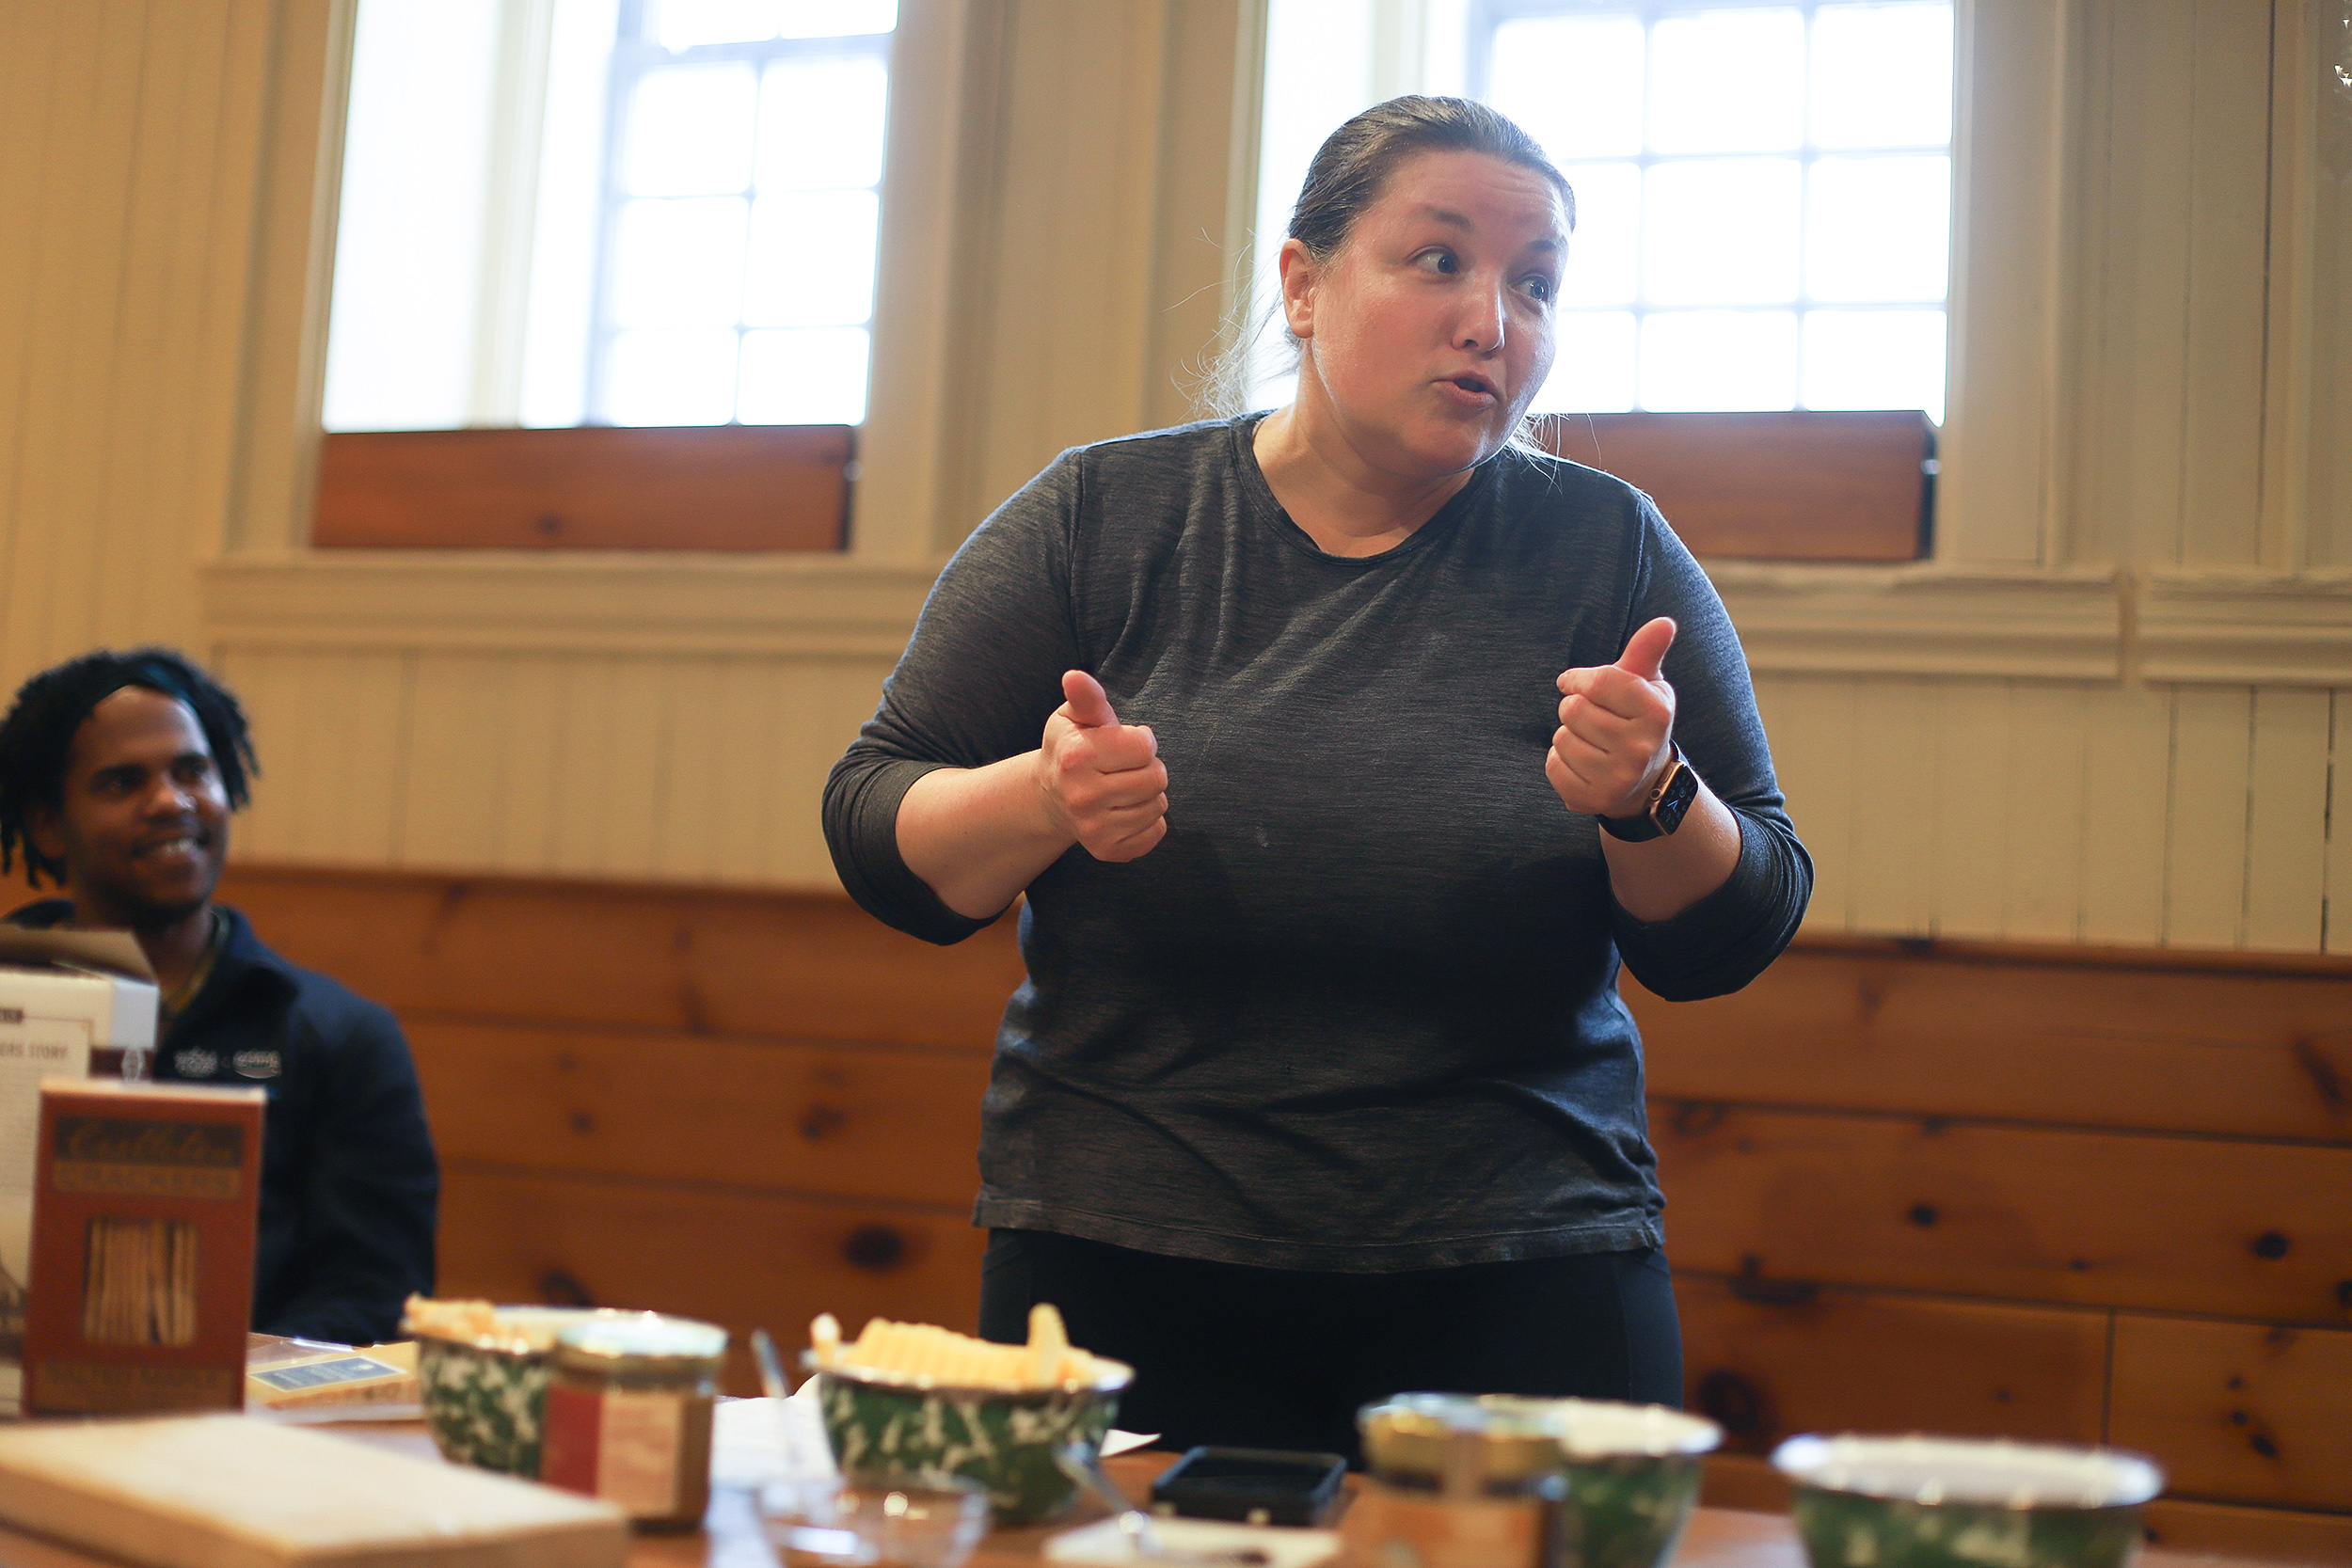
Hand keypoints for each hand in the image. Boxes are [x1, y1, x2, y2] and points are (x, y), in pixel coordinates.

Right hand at [1035, 671, 1168, 861]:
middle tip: (1123, 767)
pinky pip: (1157, 832)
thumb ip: (1086, 697)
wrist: (1051, 797)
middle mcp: (1082, 796)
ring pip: (1159, 805)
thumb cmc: (1072, 747)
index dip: (1140, 740)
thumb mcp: (1075, 716)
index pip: (1145, 746)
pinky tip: (1125, 809)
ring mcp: (1094, 828)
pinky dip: (1149, 820)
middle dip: (1147, 767)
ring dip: (1148, 793)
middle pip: (1157, 777)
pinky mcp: (1107, 850)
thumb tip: (1075, 677)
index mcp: (1076, 758)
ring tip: (1122, 787)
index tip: (1121, 743)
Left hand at [1547, 617, 1677, 819]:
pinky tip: (1584, 764)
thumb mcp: (1646, 684)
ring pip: (1561, 738)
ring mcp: (1617, 777)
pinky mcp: (1592, 800)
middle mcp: (1640, 747)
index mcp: (1656, 712)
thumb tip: (1664, 622)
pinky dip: (1560, 761)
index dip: (1579, 679)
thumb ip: (1646, 652)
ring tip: (1592, 743)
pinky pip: (1553, 765)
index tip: (1579, 684)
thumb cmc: (1637, 720)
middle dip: (1575, 708)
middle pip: (1573, 709)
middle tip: (1595, 720)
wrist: (1644, 781)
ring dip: (1568, 735)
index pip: (1598, 681)